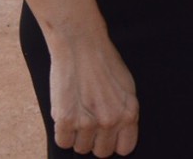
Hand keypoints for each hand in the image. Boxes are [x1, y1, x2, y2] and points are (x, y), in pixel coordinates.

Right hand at [46, 34, 138, 156]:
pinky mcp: (67, 120)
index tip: (106, 134)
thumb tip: (119, 133)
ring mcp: (89, 122)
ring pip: (80, 148)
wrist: (80, 44)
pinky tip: (66, 111)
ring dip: (77, 134)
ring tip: (77, 110)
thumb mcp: (125, 87)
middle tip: (88, 120)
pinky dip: (62, 131)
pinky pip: (63, 142)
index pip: (124, 148)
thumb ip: (124, 112)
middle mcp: (111, 121)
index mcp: (129, 113)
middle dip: (94, 140)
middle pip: (101, 152)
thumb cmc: (103, 62)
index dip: (113, 142)